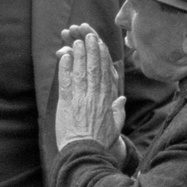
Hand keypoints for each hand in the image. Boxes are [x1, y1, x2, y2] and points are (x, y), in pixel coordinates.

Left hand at [55, 30, 125, 151]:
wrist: (85, 152)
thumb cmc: (99, 142)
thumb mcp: (115, 126)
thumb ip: (119, 111)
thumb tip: (122, 99)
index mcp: (106, 100)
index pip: (105, 73)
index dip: (103, 57)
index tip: (101, 45)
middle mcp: (95, 96)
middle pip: (94, 68)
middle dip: (92, 49)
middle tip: (89, 35)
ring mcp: (81, 98)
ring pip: (81, 71)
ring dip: (79, 54)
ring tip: (77, 41)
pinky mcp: (67, 103)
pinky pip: (66, 82)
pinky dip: (64, 68)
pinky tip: (64, 56)